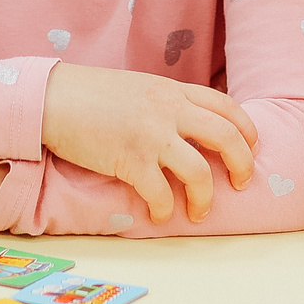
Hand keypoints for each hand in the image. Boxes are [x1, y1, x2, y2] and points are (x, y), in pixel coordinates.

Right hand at [40, 64, 257, 223]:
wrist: (52, 97)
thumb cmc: (91, 95)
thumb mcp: (140, 88)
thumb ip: (167, 103)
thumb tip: (188, 128)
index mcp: (172, 90)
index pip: (226, 106)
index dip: (246, 129)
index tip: (251, 147)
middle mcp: (169, 109)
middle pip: (226, 136)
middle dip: (243, 164)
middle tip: (241, 183)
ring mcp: (151, 135)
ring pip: (200, 171)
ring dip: (205, 197)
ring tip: (200, 211)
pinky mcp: (129, 160)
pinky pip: (161, 193)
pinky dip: (166, 210)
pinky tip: (161, 215)